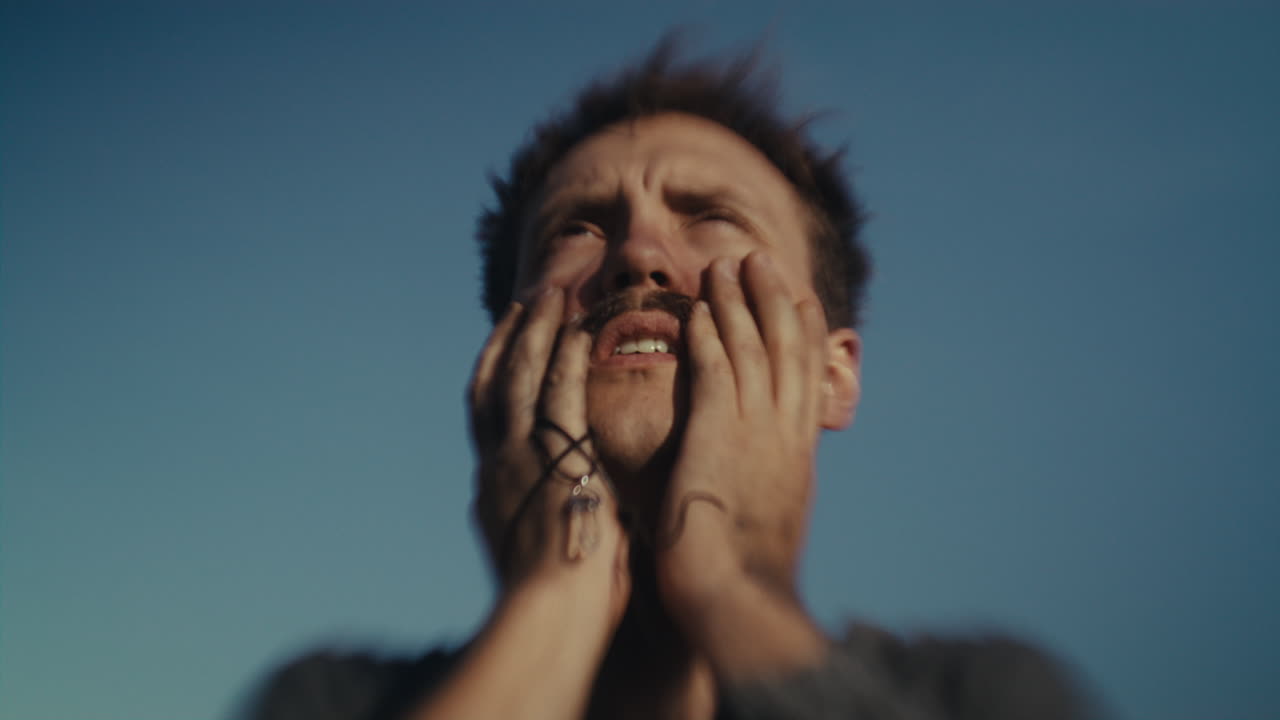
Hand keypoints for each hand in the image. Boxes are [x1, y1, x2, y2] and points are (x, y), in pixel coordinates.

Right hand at [469, 287, 629, 627]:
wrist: (551, 621)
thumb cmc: (561, 601)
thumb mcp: (543, 546)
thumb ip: (548, 513)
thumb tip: (568, 497)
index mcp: (492, 485)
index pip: (488, 409)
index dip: (499, 366)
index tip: (512, 334)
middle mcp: (496, 464)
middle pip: (495, 379)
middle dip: (512, 334)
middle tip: (530, 296)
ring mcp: (518, 459)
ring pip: (520, 376)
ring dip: (536, 330)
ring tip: (552, 291)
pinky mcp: (554, 460)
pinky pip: (556, 395)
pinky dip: (563, 358)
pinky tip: (576, 328)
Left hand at [655, 251, 829, 622]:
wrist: (738, 599)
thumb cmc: (746, 578)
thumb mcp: (770, 522)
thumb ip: (766, 488)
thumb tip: (765, 484)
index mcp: (797, 455)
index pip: (804, 377)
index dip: (803, 331)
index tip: (798, 296)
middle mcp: (782, 433)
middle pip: (785, 347)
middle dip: (773, 298)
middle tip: (760, 258)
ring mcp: (754, 430)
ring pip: (751, 347)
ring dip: (736, 301)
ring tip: (724, 264)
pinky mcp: (717, 434)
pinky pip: (714, 369)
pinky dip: (707, 334)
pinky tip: (696, 308)